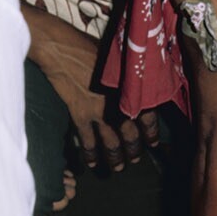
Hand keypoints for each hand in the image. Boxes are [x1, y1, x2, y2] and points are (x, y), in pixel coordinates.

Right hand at [25, 7, 157, 170]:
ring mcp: (98, 111)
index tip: (154, 143)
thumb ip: (127, 77)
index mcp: (130, 89)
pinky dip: (90, 154)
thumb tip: (137, 85)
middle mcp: (117, 103)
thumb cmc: (90, 47)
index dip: (151, 133)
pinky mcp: (79, 114)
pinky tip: (92, 163)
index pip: (148, 116)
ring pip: (111, 142)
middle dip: (134, 150)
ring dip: (116, 157)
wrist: (62, 49)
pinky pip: (87, 141)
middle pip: (131, 134)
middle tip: (136, 160)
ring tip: (119, 168)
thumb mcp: (117, 59)